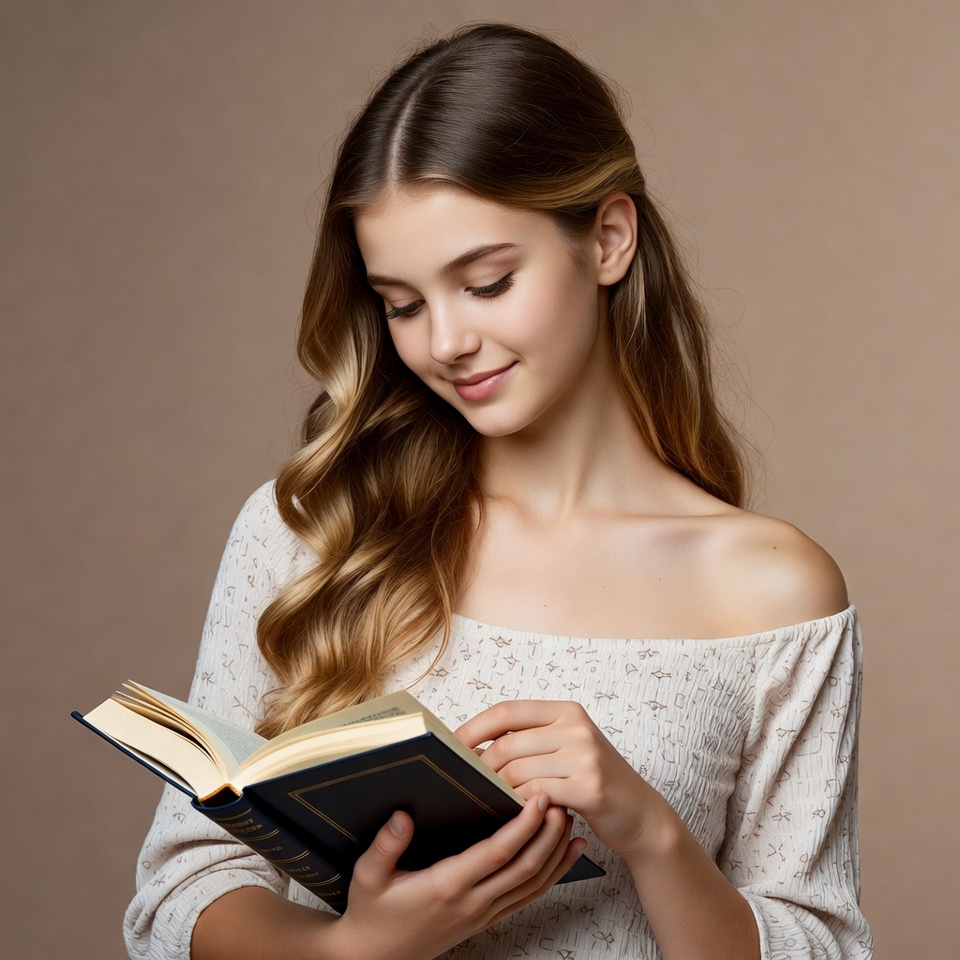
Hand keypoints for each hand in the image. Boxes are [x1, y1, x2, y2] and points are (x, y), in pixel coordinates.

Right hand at [328, 793, 585, 959]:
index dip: (523, 826)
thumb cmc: (371, 912)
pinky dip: (553, 874)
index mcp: (446, 886)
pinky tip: (567, 854)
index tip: (539, 799)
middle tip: (562, 799)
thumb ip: (385, 845)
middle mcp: (471, 902)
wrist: (374, 957)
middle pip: (525, 868)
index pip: (496, 854)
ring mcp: (482, 914)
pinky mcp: (486, 919)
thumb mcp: (367, 876)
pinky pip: (528, 896)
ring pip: (533, 884)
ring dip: (556, 852)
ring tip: (569, 819)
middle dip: (549, 833)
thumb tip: (402, 815)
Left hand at [457, 700, 662, 859]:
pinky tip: (515, 816)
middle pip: (507, 745)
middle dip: (481, 769)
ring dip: (497, 792)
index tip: (451, 746)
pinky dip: (519, 807)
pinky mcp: (590, 787)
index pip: (506, 711)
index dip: (473, 728)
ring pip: (517, 772)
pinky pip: (537, 795)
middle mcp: (576, 727)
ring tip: (487, 804)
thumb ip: (529, 742)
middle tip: (465, 786)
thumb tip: (473, 751)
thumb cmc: (593, 782)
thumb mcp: (566, 749)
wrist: (641, 814)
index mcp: (565, 711)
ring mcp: (585, 756)